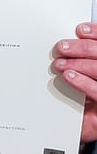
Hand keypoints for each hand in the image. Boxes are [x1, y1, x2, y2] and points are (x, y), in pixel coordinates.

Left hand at [52, 23, 96, 143]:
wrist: (92, 122)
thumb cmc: (89, 97)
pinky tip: (69, 76)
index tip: (79, 30)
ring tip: (60, 63)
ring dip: (77, 63)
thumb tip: (71, 42)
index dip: (95, 33)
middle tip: (61, 48)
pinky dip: (82, 82)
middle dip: (80, 48)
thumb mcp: (85, 75)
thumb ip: (84, 59)